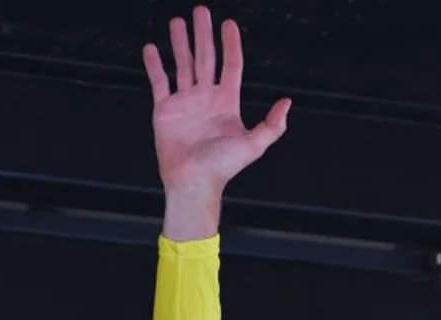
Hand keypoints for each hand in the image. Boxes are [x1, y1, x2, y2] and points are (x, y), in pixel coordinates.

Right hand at [142, 6, 289, 198]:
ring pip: (182, 64)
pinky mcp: (165, 109)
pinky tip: (152, 48)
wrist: (193, 182)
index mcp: (226, 103)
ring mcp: (185, 102)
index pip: (231, 66)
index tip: (229, 25)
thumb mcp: (254, 145)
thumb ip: (272, 125)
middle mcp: (206, 98)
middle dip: (203, 35)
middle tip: (201, 11)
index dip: (231, 45)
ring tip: (177, 21)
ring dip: (180, 43)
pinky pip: (159, 81)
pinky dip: (155, 65)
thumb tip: (287, 103)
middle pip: (205, 58)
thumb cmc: (222, 167)